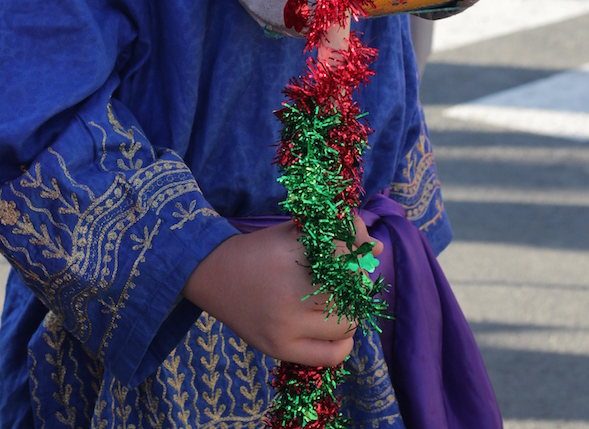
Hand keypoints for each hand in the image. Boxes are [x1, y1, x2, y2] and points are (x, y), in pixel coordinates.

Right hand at [182, 215, 382, 366]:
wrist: (210, 274)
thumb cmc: (258, 249)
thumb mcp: (294, 231)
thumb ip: (337, 233)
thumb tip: (378, 247)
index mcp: (293, 254)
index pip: (349, 257)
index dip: (359, 252)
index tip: (354, 250)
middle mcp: (291, 291)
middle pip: (352, 291)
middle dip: (358, 282)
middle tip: (350, 278)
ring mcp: (285, 324)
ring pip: (346, 323)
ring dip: (352, 310)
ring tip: (341, 301)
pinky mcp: (278, 348)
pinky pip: (330, 356)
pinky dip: (344, 344)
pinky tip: (338, 329)